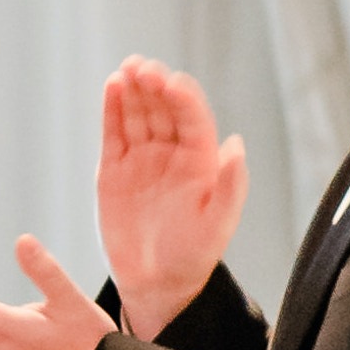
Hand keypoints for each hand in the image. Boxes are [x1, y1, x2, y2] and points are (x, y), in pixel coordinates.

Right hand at [97, 56, 245, 338]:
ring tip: (127, 70)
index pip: (192, 119)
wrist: (156, 282)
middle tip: (143, 67)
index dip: (182, 98)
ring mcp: (142, 158)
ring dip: (133, 90)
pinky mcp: (114, 169)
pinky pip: (113, 133)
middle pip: (163, 109)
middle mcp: (172, 153)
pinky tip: (112, 86)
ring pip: (138, 114)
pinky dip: (112, 109)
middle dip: (154, 85)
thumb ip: (230, 184)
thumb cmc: (193, 255)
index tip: (170, 82)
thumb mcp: (218, 224)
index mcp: (201, 161)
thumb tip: (236, 143)